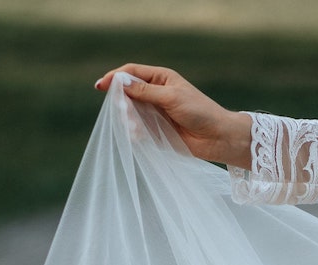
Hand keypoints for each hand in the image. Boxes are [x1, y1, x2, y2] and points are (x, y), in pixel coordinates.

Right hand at [95, 64, 251, 169]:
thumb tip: (121, 83)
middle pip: (128, 93)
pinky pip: (138, 130)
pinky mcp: (157, 131)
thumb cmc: (199, 112)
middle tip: (123, 112)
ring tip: (133, 127)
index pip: (131, 73)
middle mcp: (156, 93)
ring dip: (128, 119)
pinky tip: (136, 136)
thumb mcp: (171, 97)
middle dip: (121, 102)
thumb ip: (146, 91)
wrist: (217, 137)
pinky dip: (134, 133)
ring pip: (131, 112)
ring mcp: (156, 112)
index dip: (115, 78)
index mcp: (160, 78)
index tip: (100, 86)